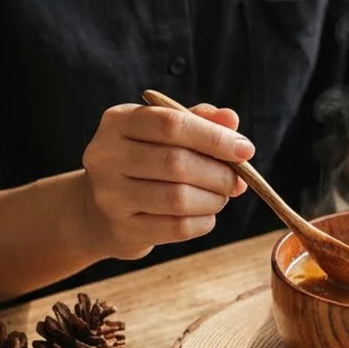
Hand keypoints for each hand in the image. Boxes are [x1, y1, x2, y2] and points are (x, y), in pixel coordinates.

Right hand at [81, 102, 252, 259]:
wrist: (103, 210)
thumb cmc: (146, 162)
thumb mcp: (166, 133)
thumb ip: (199, 121)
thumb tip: (230, 118)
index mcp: (119, 121)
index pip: (172, 123)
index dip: (214, 137)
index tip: (245, 150)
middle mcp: (106, 155)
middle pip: (177, 163)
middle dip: (219, 173)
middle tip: (237, 180)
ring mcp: (110, 195)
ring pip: (178, 198)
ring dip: (213, 199)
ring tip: (220, 197)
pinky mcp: (122, 228)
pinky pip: (177, 227)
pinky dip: (203, 221)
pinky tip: (205, 215)